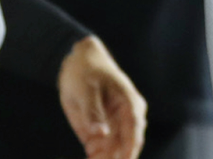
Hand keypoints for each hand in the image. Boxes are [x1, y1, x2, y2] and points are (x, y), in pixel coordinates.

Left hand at [58, 36, 146, 158]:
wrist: (78, 64)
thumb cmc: (86, 71)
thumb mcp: (86, 88)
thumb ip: (92, 111)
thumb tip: (101, 133)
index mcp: (130, 103)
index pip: (134, 130)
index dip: (129, 149)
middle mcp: (126, 118)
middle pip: (126, 145)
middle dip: (116, 158)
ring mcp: (114, 127)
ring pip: (114, 152)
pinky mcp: (100, 134)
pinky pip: (101, 153)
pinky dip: (96, 158)